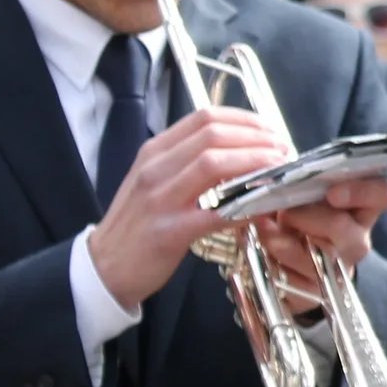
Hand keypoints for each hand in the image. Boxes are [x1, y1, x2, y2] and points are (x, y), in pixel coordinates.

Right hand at [89, 109, 292, 308]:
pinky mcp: (169, 231)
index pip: (204, 118)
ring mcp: (160, 198)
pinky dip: (245, 206)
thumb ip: (189, 164)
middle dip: (256, 138)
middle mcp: (155, 168)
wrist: (104, 268)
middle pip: (212, 135)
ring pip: (213, 164)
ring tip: (278, 170)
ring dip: (253, 163)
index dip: (244, 120)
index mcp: (155, 152)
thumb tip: (238, 153)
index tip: (269, 130)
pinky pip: (216, 212)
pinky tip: (264, 208)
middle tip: (282, 150)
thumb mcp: (155, 182)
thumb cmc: (137, 224)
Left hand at [250, 178, 386, 308]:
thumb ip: (293, 183)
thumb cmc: (297, 218)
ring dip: (283, 243)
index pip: (381, 195)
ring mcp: (340, 268)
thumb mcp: (298, 195)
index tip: (332, 193)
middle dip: (304, 217)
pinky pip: (296, 281)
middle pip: (342, 227)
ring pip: (318, 257)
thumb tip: (276, 180)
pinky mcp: (318, 292)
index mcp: (360, 208)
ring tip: (265, 231)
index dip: (361, 192)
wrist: (287, 261)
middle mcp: (357, 239)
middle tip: (283, 213)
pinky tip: (265, 254)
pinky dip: (275, 265)